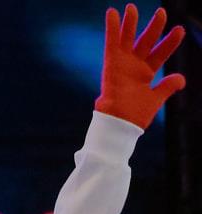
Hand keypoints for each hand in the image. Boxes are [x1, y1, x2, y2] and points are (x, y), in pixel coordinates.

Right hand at [95, 4, 185, 128]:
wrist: (120, 122)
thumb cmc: (135, 115)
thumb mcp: (156, 99)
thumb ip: (167, 87)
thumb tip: (181, 78)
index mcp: (146, 74)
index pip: (161, 53)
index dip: (170, 42)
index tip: (179, 30)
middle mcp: (134, 66)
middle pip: (146, 41)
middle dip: (154, 27)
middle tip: (161, 12)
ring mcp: (123, 63)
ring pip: (128, 38)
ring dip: (130, 22)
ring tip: (131, 7)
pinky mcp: (111, 63)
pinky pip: (111, 42)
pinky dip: (112, 27)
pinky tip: (112, 13)